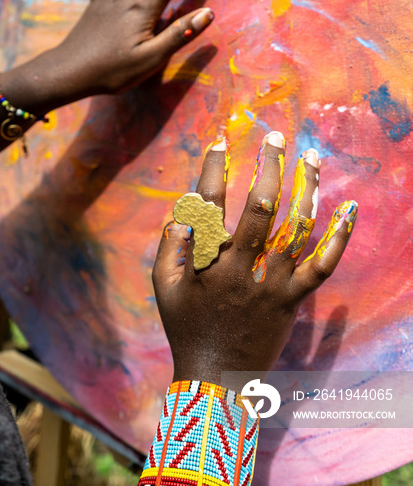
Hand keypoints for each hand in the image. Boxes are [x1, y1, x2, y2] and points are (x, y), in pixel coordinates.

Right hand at [152, 131, 357, 391]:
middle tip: (276, 136)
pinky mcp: (295, 298)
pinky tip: (350, 208)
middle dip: (269, 167)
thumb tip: (183, 210)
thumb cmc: (188, 329)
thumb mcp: (164, 290)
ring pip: (296, 229)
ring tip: (312, 157)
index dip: (214, 169)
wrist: (218, 379)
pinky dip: (339, 236)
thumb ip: (169, 248)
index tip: (220, 140)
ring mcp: (276, 284)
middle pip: (262, 208)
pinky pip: (323, 265)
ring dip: (306, 189)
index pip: (212, 205)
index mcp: (210, 264)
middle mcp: (246, 270)